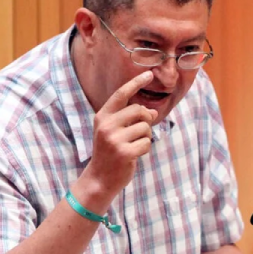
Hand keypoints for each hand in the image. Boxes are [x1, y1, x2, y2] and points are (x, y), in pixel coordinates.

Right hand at [81, 71, 157, 201]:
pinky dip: (145, 149)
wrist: (99, 179)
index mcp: (102, 116)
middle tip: (139, 133)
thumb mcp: (114, 132)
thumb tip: (153, 111)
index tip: (149, 74)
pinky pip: (147, 143)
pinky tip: (134, 156)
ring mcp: (114, 139)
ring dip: (145, 137)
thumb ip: (130, 119)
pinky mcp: (124, 152)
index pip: (121, 94)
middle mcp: (107, 125)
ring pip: (145, 127)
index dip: (136, 83)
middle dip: (146, 120)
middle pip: (139, 110)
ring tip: (133, 146)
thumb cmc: (109, 153)